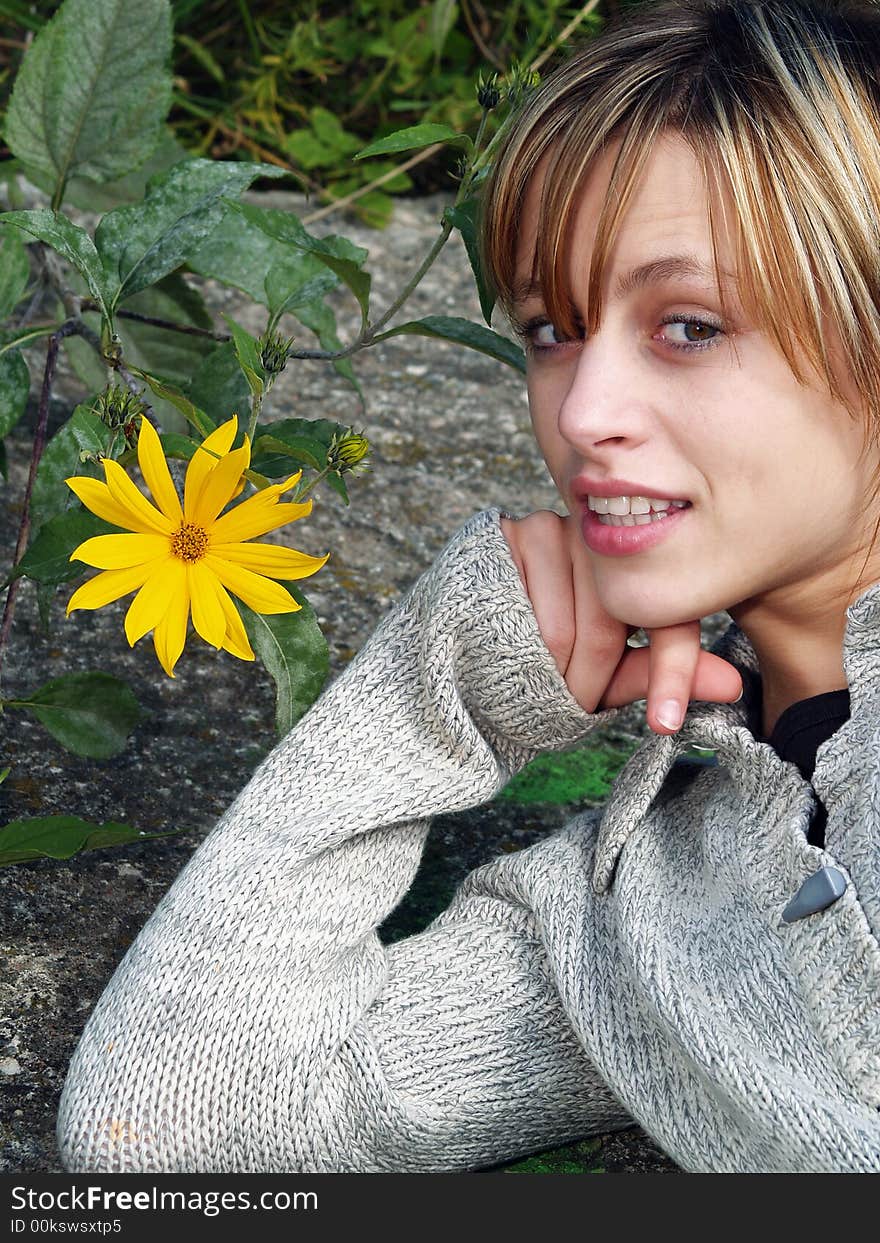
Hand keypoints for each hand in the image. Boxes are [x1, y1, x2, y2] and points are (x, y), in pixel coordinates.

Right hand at [500, 510, 742, 733]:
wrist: (470, 646)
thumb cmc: (549, 660)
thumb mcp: (611, 673)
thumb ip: (663, 673)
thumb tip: (736, 686)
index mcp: (641, 567)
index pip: (665, 618)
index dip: (670, 673)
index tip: (665, 723)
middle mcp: (604, 538)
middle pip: (608, 624)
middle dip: (588, 680)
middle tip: (571, 703)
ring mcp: (556, 527)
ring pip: (564, 626)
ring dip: (550, 671)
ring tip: (534, 678)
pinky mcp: (512, 534)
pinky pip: (525, 612)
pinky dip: (519, 648)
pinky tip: (506, 650)